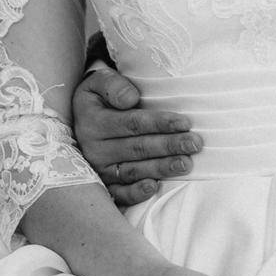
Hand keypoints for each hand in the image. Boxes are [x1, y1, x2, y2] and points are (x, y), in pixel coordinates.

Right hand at [71, 66, 202, 206]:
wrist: (82, 117)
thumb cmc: (101, 97)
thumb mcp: (99, 82)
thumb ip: (112, 85)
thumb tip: (131, 99)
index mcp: (93, 122)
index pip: (132, 123)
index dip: (159, 123)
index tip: (184, 123)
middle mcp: (94, 148)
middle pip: (138, 148)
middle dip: (169, 146)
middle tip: (194, 144)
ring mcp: (99, 169)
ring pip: (133, 170)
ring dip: (161, 168)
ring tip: (186, 164)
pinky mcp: (104, 185)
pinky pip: (119, 193)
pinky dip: (135, 193)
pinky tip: (154, 187)